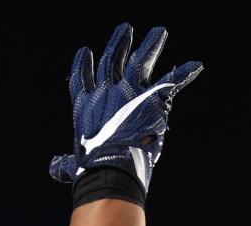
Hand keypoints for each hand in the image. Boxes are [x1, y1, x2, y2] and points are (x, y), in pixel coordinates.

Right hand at [48, 22, 203, 193]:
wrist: (111, 168)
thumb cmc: (91, 170)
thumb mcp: (74, 165)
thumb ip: (66, 163)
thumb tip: (55, 168)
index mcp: (86, 106)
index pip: (81, 79)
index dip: (82, 65)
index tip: (85, 51)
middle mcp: (107, 92)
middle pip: (113, 60)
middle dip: (119, 43)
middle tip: (125, 29)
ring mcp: (131, 91)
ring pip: (141, 60)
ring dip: (151, 45)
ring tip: (159, 32)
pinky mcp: (154, 98)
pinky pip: (173, 81)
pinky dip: (185, 73)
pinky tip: (196, 66)